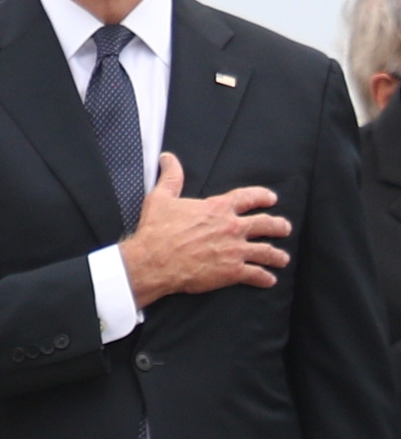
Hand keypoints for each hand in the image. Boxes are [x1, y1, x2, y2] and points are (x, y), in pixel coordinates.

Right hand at [121, 154, 292, 302]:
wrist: (155, 261)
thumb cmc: (157, 231)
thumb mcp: (160, 197)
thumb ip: (171, 177)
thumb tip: (168, 159)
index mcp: (217, 208)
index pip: (247, 198)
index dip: (262, 196)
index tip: (271, 198)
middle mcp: (231, 228)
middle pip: (266, 224)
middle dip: (279, 226)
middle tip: (284, 227)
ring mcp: (235, 250)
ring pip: (267, 252)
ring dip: (277, 255)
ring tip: (282, 258)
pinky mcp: (233, 271)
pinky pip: (257, 275)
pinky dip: (265, 278)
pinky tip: (269, 279)